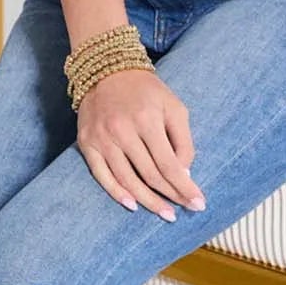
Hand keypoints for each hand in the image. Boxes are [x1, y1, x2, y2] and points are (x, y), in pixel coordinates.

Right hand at [76, 67, 206, 221]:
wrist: (106, 71)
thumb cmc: (146, 91)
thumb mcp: (174, 107)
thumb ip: (183, 141)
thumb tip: (183, 175)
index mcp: (147, 119)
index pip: (169, 164)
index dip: (184, 187)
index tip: (199, 203)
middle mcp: (122, 130)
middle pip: (149, 175)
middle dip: (170, 196)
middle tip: (184, 211)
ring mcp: (102, 138)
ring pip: (127, 180)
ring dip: (147, 201)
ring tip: (164, 213)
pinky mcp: (87, 143)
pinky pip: (102, 175)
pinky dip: (117, 193)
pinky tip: (132, 205)